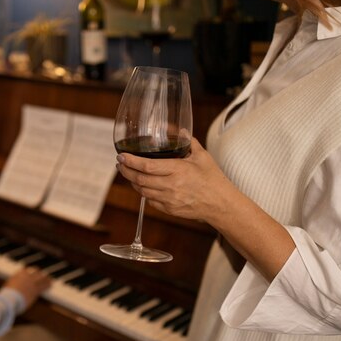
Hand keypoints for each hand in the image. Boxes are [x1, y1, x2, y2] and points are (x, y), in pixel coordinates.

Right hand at [3, 267, 50, 309]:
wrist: (10, 299)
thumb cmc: (6, 295)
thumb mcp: (7, 286)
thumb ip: (12, 283)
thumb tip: (12, 285)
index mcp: (18, 274)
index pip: (26, 270)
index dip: (29, 271)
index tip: (30, 272)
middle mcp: (26, 276)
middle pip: (35, 271)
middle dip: (38, 272)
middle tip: (41, 273)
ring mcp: (32, 283)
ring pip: (42, 278)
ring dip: (46, 278)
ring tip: (49, 278)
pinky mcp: (36, 290)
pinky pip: (44, 286)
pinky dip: (47, 284)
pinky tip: (50, 284)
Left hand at [116, 137, 232, 223]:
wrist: (220, 204)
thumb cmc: (213, 180)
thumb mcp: (202, 157)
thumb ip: (188, 142)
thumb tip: (179, 130)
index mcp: (178, 170)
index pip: (147, 166)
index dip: (131, 161)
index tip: (121, 156)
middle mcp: (171, 186)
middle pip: (139, 179)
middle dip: (126, 171)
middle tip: (120, 164)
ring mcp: (169, 199)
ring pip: (142, 191)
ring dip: (133, 181)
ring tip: (129, 173)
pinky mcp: (169, 209)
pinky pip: (150, 200)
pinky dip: (144, 192)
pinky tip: (142, 185)